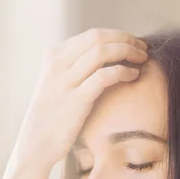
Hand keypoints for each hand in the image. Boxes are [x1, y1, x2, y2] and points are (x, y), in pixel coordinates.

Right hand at [9, 28, 148, 172]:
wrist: (36, 143)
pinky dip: (123, 72)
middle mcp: (58, 63)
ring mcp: (66, 80)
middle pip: (98, 38)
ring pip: (102, 51)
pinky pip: (105, 76)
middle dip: (125, 39)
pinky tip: (134, 76)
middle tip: (143, 48)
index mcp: (54, 56)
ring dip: (128, 51)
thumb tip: (102, 59)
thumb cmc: (51, 117)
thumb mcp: (57, 84)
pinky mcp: (77, 99)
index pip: (92, 35)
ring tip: (143, 59)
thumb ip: (73, 69)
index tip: (133, 43)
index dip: (117, 36)